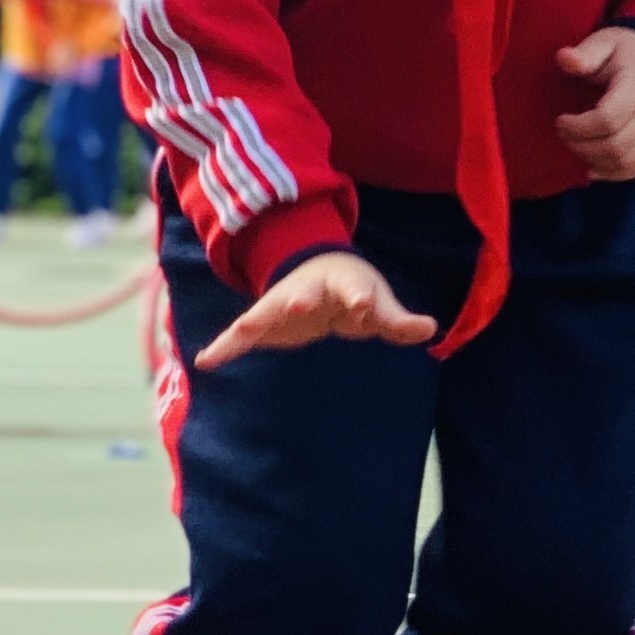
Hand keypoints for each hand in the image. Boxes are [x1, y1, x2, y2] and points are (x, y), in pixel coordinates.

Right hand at [196, 251, 437, 367]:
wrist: (316, 272)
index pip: (355, 288)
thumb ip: (399, 320)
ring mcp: (281, 304)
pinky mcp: (263, 323)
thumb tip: (429, 329)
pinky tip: (206, 361)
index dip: (360, 297)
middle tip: (299, 305)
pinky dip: (225, 347)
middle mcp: (308, 290)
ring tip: (242, 330)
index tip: (364, 305)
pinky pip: (241, 335)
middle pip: (304, 293)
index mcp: (343, 283)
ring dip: (257, 320)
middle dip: (302, 299)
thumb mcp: (378, 302)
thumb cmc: (353, 290)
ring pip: (266, 311)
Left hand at [555, 27, 634, 182]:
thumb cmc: (623, 50)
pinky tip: (593, 168)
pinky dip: (614, 173)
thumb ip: (584, 53)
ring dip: (594, 160)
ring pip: (626, 160)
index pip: (609, 119)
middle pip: (616, 144)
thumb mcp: (603, 42)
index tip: (560, 120)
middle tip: (564, 133)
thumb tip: (564, 58)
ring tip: (577, 145)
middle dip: (582, 145)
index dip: (578, 127)